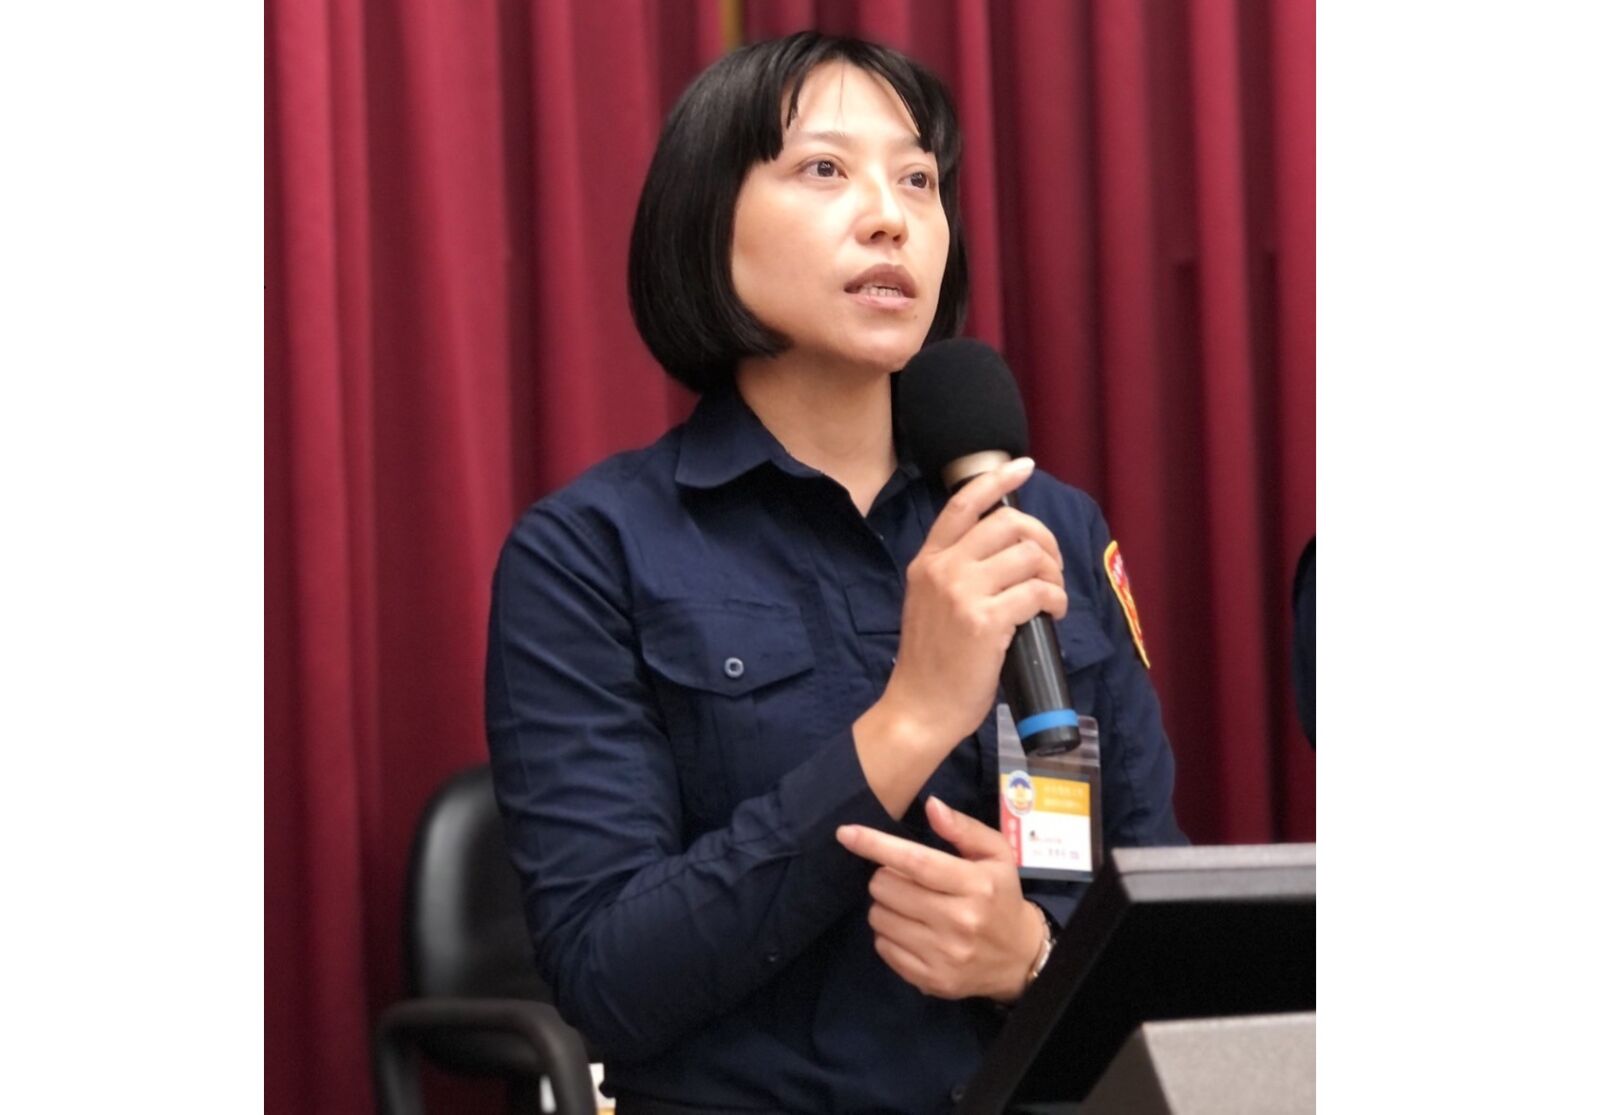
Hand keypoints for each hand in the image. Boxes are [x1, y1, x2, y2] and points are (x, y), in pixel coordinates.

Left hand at [837, 795, 1043, 1002]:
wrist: (1019, 957)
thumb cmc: (1000, 896)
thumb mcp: (996, 854)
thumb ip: (963, 828)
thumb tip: (931, 805)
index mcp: (976, 885)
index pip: (916, 861)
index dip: (876, 845)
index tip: (846, 833)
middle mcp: (959, 921)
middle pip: (888, 888)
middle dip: (885, 877)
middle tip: (903, 879)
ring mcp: (944, 955)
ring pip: (880, 918)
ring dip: (884, 905)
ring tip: (907, 905)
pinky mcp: (932, 980)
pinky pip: (883, 949)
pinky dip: (888, 934)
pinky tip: (909, 929)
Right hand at [880, 457, 1067, 749]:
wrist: (918, 709)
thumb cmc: (930, 664)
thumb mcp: (929, 604)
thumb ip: (955, 574)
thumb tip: (1007, 554)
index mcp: (927, 562)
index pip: (962, 504)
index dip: (997, 480)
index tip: (1024, 467)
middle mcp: (942, 569)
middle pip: (1009, 525)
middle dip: (1044, 540)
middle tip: (1052, 566)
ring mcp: (962, 593)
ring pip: (1029, 557)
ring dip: (1053, 574)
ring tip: (1053, 596)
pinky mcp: (985, 621)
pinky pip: (1038, 593)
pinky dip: (1056, 600)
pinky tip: (1054, 613)